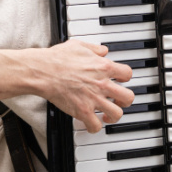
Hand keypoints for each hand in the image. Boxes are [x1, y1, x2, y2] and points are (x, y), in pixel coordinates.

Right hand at [0, 40, 133, 132]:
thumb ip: (95, 49)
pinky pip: (96, 126)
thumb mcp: (80, 45)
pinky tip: (92, 122)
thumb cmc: (58, 58)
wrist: (44, 72)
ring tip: (107, 114)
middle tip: (118, 100)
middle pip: (128, 97)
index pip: (128, 74)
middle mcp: (102, 84)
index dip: (125, 78)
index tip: (120, 80)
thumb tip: (103, 51)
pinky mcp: (82, 111)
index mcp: (104, 67)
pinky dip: (95, 126)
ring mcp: (94, 99)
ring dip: (113, 115)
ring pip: (117, 114)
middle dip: (125, 100)